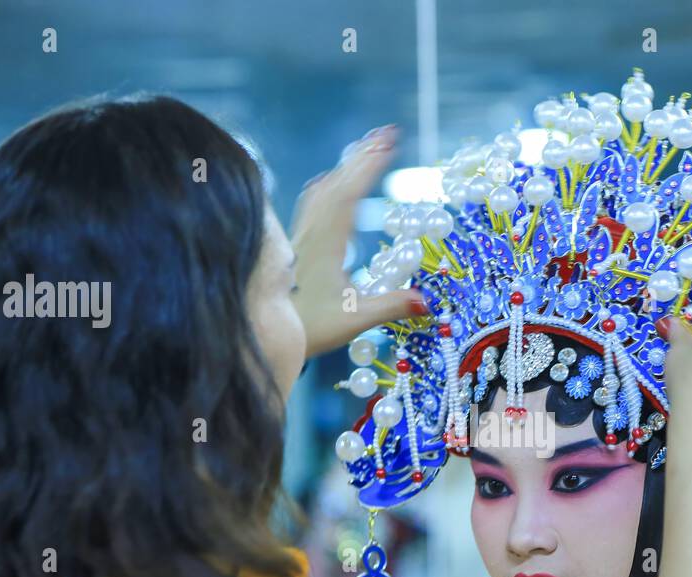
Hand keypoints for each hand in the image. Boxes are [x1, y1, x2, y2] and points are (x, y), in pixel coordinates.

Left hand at [289, 126, 425, 357]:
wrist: (264, 329)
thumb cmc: (311, 327)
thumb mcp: (355, 320)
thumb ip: (391, 306)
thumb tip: (427, 301)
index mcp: (327, 244)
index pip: (349, 195)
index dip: (369, 167)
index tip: (389, 144)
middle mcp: (312, 233)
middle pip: (337, 183)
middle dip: (363, 155)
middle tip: (387, 132)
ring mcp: (302, 235)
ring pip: (323, 188)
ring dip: (347, 166)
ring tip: (368, 148)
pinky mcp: (297, 242)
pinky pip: (314, 201)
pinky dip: (331, 182)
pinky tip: (335, 182)